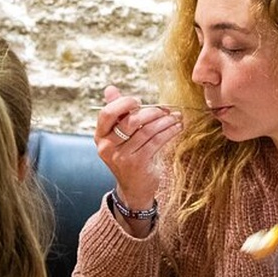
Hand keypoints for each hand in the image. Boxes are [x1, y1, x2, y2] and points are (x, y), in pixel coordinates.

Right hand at [94, 85, 182, 235]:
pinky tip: (177, 127)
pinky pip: (156, 141)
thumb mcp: (118, 136)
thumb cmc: (127, 156)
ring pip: (147, 130)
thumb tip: (110, 89)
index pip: (107, 113)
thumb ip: (116, 113)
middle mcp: (108, 147)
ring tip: (176, 117)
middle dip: (151, 112)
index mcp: (100, 136)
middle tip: (165, 110)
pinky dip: (169, 131)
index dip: (123, 103)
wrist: (134, 187)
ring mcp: (123, 156)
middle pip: (131, 121)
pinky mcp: (139, 163)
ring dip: (165, 121)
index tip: (139, 101)